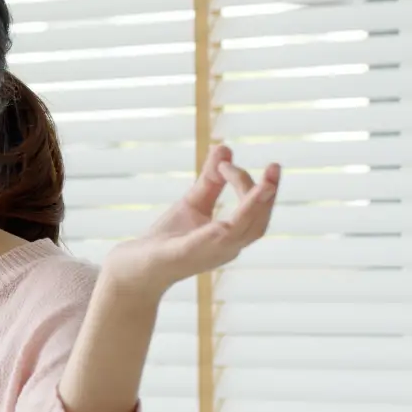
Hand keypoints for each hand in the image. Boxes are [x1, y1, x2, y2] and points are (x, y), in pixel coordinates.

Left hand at [102, 144, 278, 299]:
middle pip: (259, 221)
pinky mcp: (195, 251)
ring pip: (249, 229)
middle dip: (270, 194)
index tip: (227, 161)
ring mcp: (215, 251)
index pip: (253, 212)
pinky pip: (224, 235)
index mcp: (230, 237)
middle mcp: (229, 247)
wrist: (136, 265)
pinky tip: (240, 201)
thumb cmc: (167, 238)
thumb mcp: (192, 202)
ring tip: (269, 181)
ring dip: (258, 203)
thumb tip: (225, 147)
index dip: (249, 185)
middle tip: (275, 166)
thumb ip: (210, 179)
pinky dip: (236, 218)